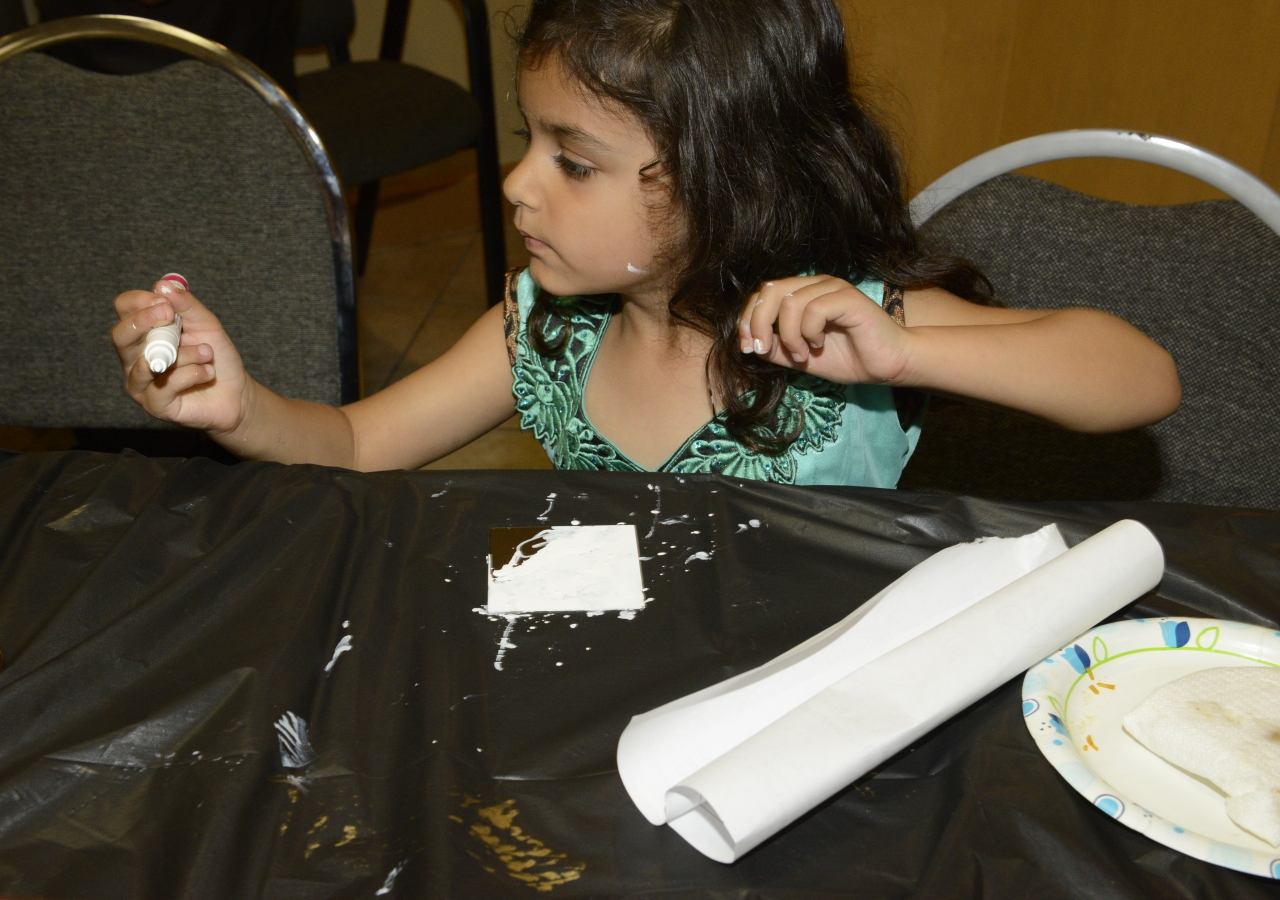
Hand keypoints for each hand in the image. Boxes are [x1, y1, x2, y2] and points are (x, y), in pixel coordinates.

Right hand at [112, 278, 252, 434]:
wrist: (235, 392)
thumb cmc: (216, 356)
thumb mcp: (206, 324)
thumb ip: (186, 305)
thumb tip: (162, 285)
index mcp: (143, 333)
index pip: (124, 309)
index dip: (140, 301)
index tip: (165, 302)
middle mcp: (134, 357)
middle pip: (120, 335)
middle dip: (144, 322)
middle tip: (171, 316)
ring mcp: (141, 382)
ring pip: (149, 362)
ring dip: (184, 354)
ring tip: (207, 353)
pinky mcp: (155, 404)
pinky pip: (166, 384)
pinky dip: (192, 374)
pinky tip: (207, 373)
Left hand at [737, 275, 914, 384]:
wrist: (886, 366)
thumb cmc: (848, 359)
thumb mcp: (799, 358)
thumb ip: (776, 349)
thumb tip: (748, 345)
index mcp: (802, 293)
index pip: (763, 293)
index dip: (748, 318)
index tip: (747, 348)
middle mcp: (816, 284)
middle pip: (771, 290)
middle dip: (757, 323)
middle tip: (763, 350)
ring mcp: (832, 288)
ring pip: (790, 302)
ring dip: (789, 336)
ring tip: (802, 354)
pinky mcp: (848, 298)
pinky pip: (814, 309)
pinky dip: (808, 332)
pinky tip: (818, 344)